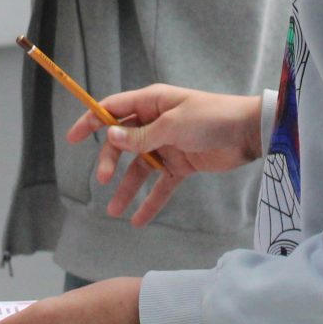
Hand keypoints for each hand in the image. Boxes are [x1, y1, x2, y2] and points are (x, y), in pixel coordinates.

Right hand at [66, 83, 265, 228]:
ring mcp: (168, 145)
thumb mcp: (173, 124)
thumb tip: (110, 135)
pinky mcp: (182, 165)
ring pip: (139, 168)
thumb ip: (141, 135)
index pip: (113, 109)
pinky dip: (150, 202)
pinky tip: (137, 221)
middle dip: (110, 160)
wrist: (249, 133)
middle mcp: (156, 122)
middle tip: (102, 180)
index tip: (72, 138)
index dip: (91, 121)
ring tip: (114, 210)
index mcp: (152, 103)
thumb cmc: (212, 117)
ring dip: (126, 188)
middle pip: (122, 142)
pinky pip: (160, 185)